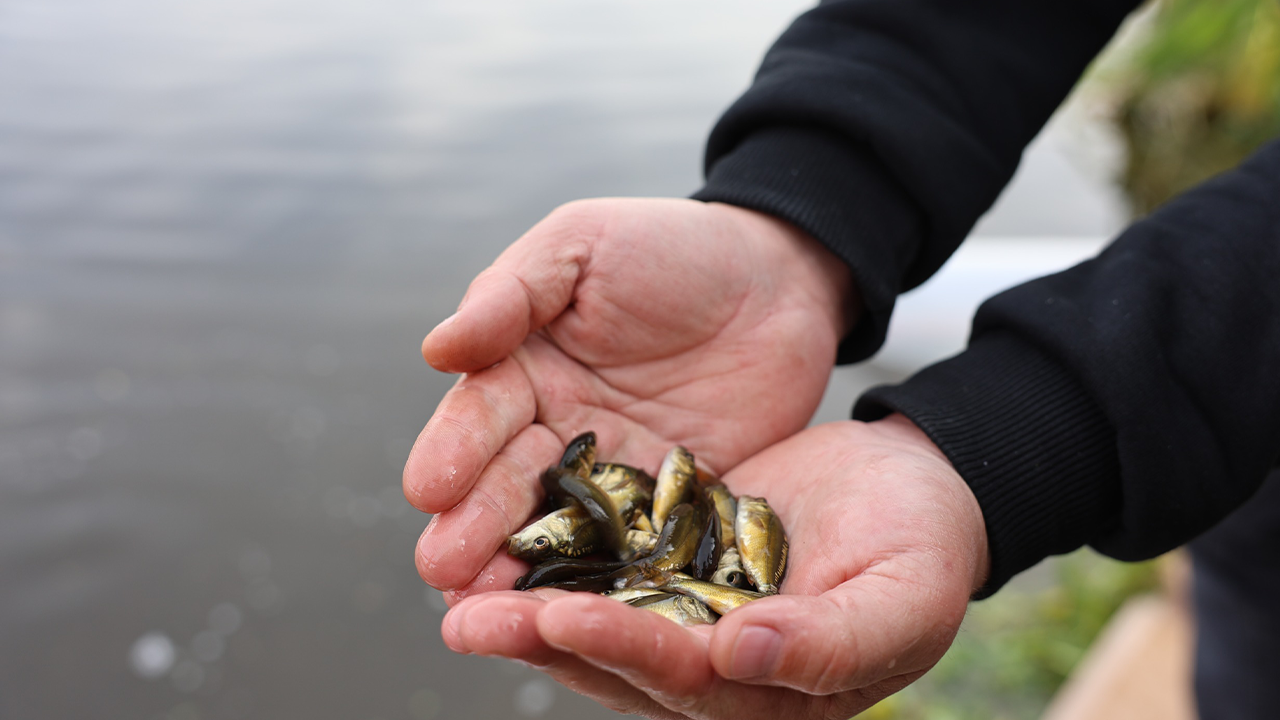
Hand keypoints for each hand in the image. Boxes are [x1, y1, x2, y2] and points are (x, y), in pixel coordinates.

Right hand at [404, 197, 854, 594]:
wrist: (781, 277)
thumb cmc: (673, 247)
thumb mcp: (583, 244)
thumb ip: (511, 293)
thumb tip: (438, 349)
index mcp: (524, 368)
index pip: (481, 414)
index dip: (453, 451)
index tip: (427, 489)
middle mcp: (559, 431)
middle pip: (509, 485)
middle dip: (473, 528)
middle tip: (443, 572)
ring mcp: (616, 476)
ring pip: (562, 530)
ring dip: (523, 572)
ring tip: (487, 613)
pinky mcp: (673, 507)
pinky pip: (638, 546)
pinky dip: (610, 581)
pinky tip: (586, 615)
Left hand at [440, 417, 989, 718]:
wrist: (914, 481)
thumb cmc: (928, 545)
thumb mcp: (905, 594)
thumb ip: (831, 641)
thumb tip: (740, 656)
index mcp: (771, 691)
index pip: (687, 681)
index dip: (627, 651)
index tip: (564, 617)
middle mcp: (716, 664)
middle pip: (620, 663)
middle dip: (544, 642)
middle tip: (467, 621)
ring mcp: (688, 613)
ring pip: (600, 619)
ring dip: (529, 609)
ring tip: (457, 594)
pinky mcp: (671, 561)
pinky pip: (607, 564)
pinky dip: (558, 556)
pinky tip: (503, 537)